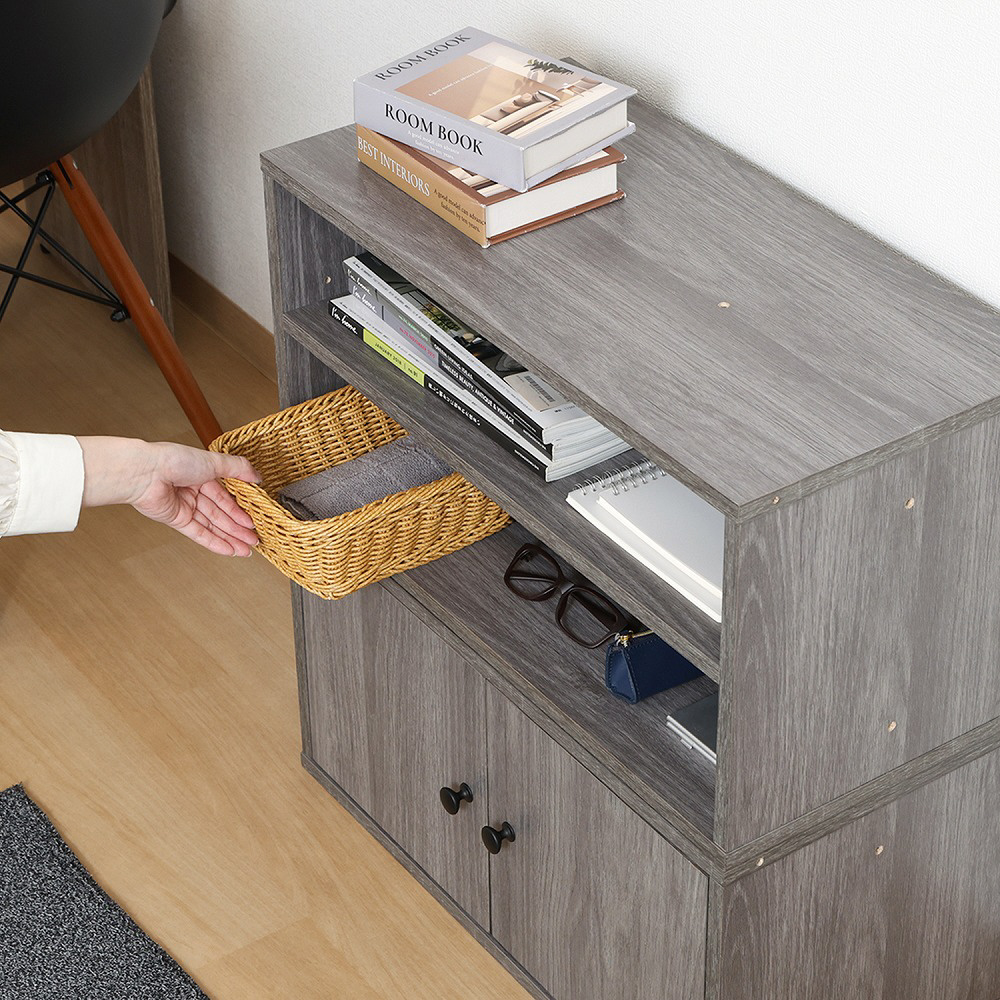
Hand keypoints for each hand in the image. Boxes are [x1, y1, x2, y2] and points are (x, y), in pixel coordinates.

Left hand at [78, 437, 260, 555]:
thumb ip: (238, 469)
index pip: (227, 496)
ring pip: (213, 525)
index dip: (242, 509)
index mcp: (203, 475)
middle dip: (239, 528)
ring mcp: (185, 507)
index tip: (256, 519)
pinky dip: (214, 543)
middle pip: (222, 513)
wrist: (145, 473)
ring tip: (247, 549)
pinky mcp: (177, 520)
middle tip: (255, 539)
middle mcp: (194, 491)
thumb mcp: (214, 461)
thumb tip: (257, 476)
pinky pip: (199, 534)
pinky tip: (229, 550)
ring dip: (231, 538)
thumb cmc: (173, 460)